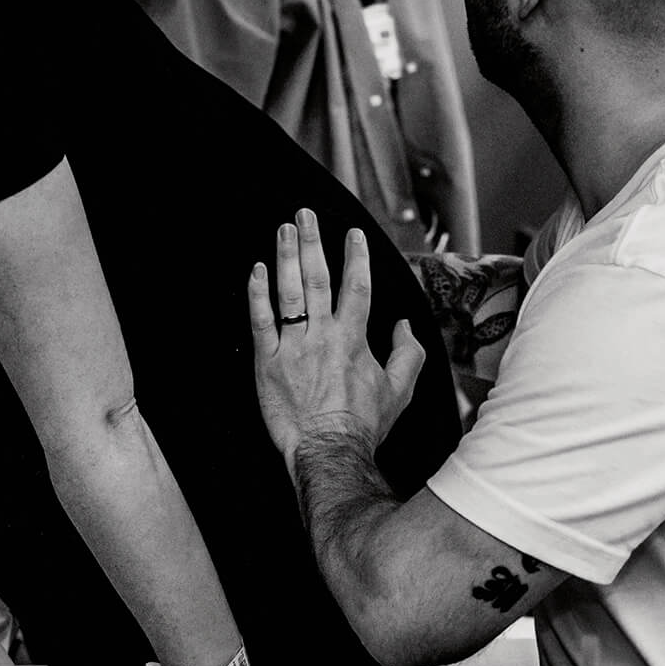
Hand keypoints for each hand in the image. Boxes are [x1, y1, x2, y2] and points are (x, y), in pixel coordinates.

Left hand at [248, 209, 426, 464]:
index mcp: (354, 338)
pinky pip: (260, 321)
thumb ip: (408, 353)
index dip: (355, 257)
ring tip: (284, 230)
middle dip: (313, 242)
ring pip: (288, 293)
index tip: (352, 234)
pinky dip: (257, 294)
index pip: (356, 287)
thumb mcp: (400, 390)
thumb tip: (405, 326)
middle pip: (317, 279)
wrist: (329, 451)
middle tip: (305, 214)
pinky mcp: (267, 362)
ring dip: (286, 257)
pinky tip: (257, 271)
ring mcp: (292, 347)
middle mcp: (322, 335)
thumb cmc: (364, 425)